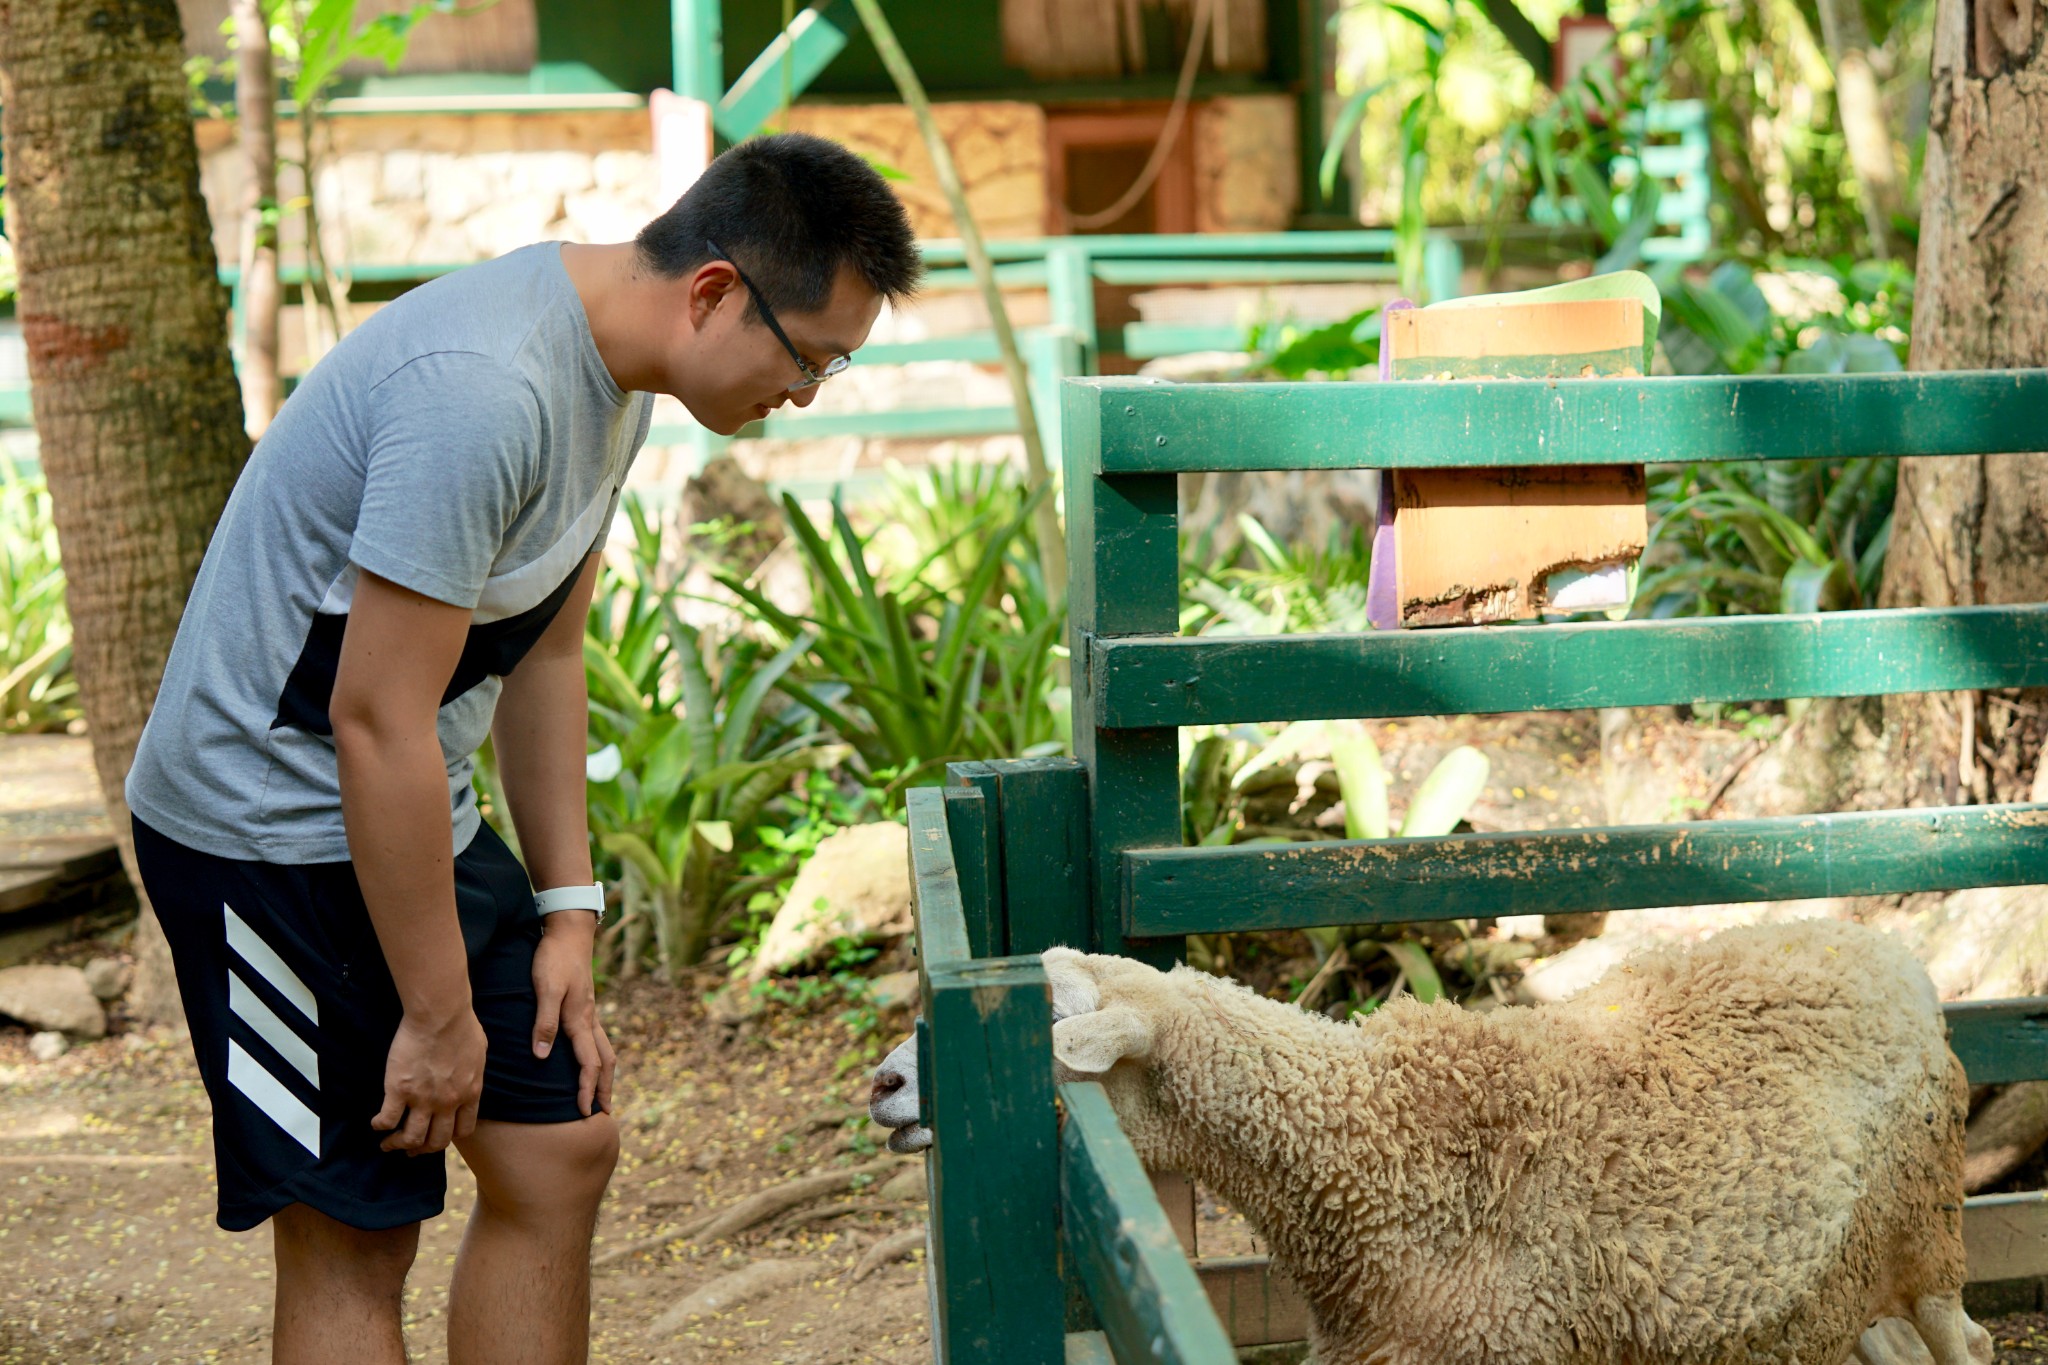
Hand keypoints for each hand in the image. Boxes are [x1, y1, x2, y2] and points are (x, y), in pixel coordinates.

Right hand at [372, 1004, 486, 1154]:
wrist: (440, 1014)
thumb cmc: (462, 1026)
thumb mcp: (479, 1053)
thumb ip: (473, 1072)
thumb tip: (469, 1076)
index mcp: (469, 1093)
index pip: (463, 1130)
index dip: (449, 1137)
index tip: (438, 1136)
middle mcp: (448, 1103)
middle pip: (437, 1141)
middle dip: (423, 1149)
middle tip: (412, 1149)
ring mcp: (423, 1099)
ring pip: (412, 1138)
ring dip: (399, 1145)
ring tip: (388, 1144)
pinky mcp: (399, 1090)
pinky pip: (388, 1119)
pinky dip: (380, 1126)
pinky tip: (376, 1124)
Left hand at [532, 913, 615, 1117]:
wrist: (569, 931)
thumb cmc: (554, 958)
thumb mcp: (545, 988)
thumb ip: (544, 1022)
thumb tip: (544, 1057)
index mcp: (580, 1019)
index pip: (589, 1063)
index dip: (586, 1089)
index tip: (583, 1112)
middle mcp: (589, 1019)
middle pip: (605, 1061)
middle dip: (605, 1089)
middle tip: (604, 1113)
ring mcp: (590, 1012)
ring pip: (605, 1050)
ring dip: (605, 1075)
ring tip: (602, 1093)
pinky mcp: (585, 1005)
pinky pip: (597, 1038)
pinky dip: (599, 1056)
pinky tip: (591, 1059)